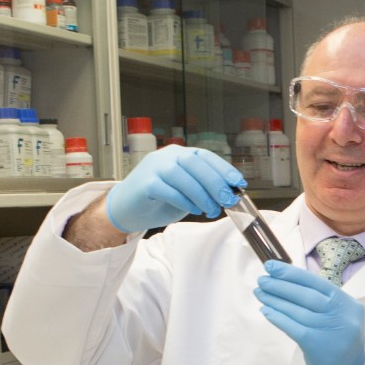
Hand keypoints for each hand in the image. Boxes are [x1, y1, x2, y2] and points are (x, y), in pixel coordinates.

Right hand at [105, 145, 244, 232]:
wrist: (125, 209)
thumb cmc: (160, 200)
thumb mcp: (187, 191)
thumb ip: (203, 187)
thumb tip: (230, 194)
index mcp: (179, 153)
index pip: (205, 156)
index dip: (224, 168)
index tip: (239, 183)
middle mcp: (166, 156)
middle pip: (195, 163)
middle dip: (215, 182)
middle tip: (227, 200)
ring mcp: (154, 167)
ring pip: (183, 176)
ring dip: (202, 195)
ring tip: (211, 210)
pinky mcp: (144, 183)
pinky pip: (169, 190)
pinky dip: (185, 201)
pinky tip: (194, 210)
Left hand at [255, 260, 364, 364]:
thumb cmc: (338, 346)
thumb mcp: (339, 320)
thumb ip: (322, 303)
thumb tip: (287, 282)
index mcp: (349, 305)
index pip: (318, 283)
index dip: (293, 274)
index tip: (272, 266)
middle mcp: (343, 316)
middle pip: (307, 295)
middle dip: (281, 285)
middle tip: (261, 279)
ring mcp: (332, 331)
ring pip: (298, 310)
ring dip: (275, 300)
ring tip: (259, 293)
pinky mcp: (318, 346)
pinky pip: (293, 327)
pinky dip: (278, 317)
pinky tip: (265, 311)